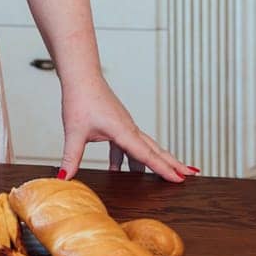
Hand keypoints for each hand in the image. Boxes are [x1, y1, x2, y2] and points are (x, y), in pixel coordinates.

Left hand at [59, 74, 197, 182]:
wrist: (80, 76)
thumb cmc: (80, 99)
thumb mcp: (74, 132)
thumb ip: (72, 157)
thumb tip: (65, 178)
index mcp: (122, 131)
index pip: (147, 154)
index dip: (164, 169)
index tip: (181, 179)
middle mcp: (128, 128)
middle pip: (155, 149)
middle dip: (172, 163)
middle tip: (190, 176)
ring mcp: (124, 125)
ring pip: (144, 146)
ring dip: (154, 161)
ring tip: (164, 176)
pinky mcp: (117, 123)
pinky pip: (128, 144)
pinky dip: (128, 158)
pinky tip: (117, 170)